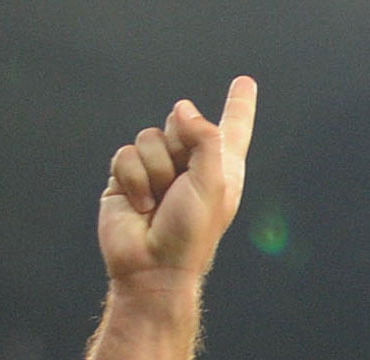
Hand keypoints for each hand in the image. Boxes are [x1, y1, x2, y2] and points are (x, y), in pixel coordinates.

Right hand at [98, 75, 257, 286]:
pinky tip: (140, 205)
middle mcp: (189, 165)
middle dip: (179, 146)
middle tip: (180, 186)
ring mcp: (156, 170)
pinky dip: (133, 179)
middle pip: (181, 122)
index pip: (232, 128)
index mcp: (220, 168)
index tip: (245, 83)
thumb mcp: (212, 183)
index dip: (239, 105)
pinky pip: (125, 153)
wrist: (152, 266)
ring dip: (155, 170)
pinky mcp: (127, 178)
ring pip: (150, 136)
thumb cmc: (190, 234)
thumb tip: (181, 108)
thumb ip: (205, 138)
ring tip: (158, 204)